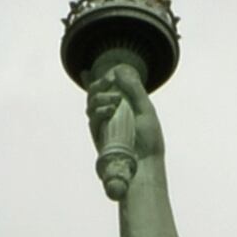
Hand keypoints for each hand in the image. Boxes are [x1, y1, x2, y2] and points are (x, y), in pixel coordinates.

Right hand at [85, 59, 164, 184]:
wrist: (145, 165)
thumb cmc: (149, 141)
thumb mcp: (145, 109)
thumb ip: (134, 89)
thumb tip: (117, 70)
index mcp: (123, 107)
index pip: (106, 90)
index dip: (93, 82)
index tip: (87, 72)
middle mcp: (111, 115)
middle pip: (95, 94)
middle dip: (98, 84)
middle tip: (108, 81)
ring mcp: (104, 126)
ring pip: (91, 104)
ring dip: (100, 97)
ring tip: (115, 101)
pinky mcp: (99, 137)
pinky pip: (92, 119)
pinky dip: (99, 110)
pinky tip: (110, 110)